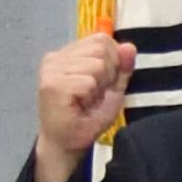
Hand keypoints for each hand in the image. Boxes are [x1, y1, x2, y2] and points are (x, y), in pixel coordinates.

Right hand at [31, 31, 133, 181]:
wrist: (67, 142)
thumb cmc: (87, 117)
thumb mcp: (112, 90)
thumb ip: (122, 68)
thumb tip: (130, 46)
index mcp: (68, 54)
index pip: (102, 39)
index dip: (113, 60)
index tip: (104, 83)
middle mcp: (56, 57)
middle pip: (101, 48)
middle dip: (108, 73)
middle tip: (94, 93)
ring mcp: (51, 69)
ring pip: (96, 64)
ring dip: (99, 85)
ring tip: (86, 99)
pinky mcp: (52, 83)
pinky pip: (88, 81)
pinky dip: (91, 95)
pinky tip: (80, 104)